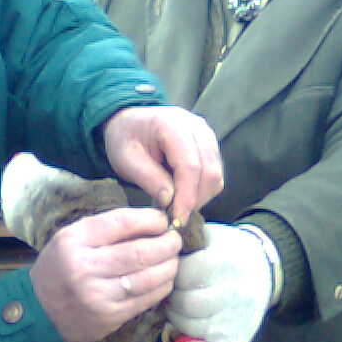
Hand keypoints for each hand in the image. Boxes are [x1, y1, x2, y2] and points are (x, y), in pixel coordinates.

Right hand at [30, 207, 181, 341]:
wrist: (40, 309)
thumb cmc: (62, 266)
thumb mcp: (72, 238)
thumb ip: (106, 228)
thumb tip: (153, 222)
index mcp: (75, 240)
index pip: (123, 223)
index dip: (151, 220)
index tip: (162, 221)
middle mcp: (85, 267)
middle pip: (141, 252)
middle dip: (167, 244)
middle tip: (175, 240)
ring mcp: (98, 295)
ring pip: (148, 277)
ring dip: (169, 266)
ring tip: (173, 259)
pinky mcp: (110, 316)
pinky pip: (146, 299)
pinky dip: (162, 286)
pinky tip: (164, 279)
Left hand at [102, 106, 222, 225]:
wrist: (130, 123)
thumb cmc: (125, 139)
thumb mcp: (126, 160)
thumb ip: (149, 179)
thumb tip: (171, 202)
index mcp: (172, 125)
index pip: (190, 166)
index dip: (186, 196)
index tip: (177, 219)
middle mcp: (196, 127)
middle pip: (209, 171)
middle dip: (194, 200)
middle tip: (175, 217)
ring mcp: (207, 135)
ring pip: (215, 175)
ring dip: (200, 197)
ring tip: (176, 206)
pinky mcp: (210, 146)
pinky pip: (214, 174)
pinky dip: (202, 190)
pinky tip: (182, 196)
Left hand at [166, 223, 277, 341]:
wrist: (262, 268)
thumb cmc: (226, 251)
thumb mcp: (209, 236)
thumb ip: (183, 241)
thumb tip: (157, 257)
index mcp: (226, 262)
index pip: (182, 275)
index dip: (171, 274)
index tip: (174, 273)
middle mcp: (235, 293)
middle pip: (185, 303)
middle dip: (172, 298)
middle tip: (174, 294)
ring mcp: (237, 320)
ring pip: (189, 327)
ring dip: (177, 319)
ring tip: (182, 308)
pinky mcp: (238, 341)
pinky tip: (185, 338)